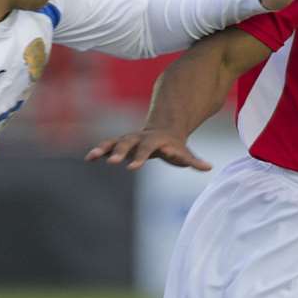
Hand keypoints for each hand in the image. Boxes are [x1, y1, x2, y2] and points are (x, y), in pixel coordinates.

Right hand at [85, 128, 209, 170]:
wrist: (163, 129)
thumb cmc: (174, 146)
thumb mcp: (184, 152)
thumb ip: (193, 160)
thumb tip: (208, 167)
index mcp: (154, 140)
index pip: (147, 149)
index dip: (140, 157)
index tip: (132, 168)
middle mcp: (139, 138)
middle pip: (128, 143)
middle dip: (120, 152)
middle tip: (112, 162)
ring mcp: (129, 140)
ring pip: (114, 142)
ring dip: (104, 149)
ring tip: (92, 157)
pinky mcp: (120, 144)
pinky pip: (107, 146)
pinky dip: (98, 152)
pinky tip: (89, 159)